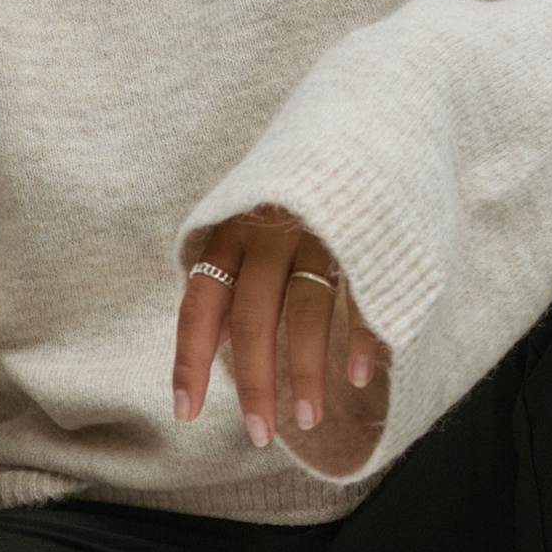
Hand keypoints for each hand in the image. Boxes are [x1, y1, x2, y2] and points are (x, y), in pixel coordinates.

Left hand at [174, 201, 386, 446]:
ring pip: (304, 312)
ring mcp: (319, 230)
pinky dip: (360, 338)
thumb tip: (214, 344)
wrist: (358, 116)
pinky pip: (360, 293)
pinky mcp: (366, 231)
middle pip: (251, 317)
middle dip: (254, 383)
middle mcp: (267, 232)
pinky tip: (359, 376)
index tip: (186, 413)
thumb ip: (228, 273)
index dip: (190, 360)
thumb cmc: (289, 190)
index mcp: (229, 233)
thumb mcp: (245, 219)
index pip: (200, 304)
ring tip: (308, 419)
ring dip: (306, 373)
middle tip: (257, 434)